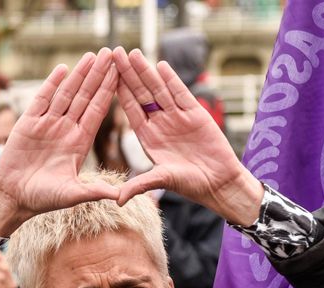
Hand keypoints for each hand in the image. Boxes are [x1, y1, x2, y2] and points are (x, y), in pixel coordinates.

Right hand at [0, 48, 119, 236]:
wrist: (14, 198)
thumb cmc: (43, 199)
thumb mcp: (72, 195)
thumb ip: (94, 191)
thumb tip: (120, 196)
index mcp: (80, 142)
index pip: (98, 111)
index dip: (109, 91)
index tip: (122, 73)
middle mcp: (66, 129)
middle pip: (85, 96)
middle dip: (98, 75)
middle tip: (112, 54)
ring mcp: (48, 124)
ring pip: (66, 94)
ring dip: (79, 75)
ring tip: (93, 56)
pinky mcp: (28, 123)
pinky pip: (42, 99)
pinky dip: (52, 84)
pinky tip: (63, 69)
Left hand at [113, 47, 262, 224]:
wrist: (219, 182)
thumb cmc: (190, 184)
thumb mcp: (160, 181)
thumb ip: (139, 185)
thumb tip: (118, 199)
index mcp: (147, 137)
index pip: (129, 109)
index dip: (118, 92)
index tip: (104, 75)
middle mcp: (159, 124)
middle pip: (141, 94)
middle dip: (127, 74)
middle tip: (114, 53)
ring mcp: (177, 117)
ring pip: (158, 90)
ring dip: (146, 71)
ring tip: (132, 53)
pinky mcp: (195, 115)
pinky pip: (180, 94)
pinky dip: (171, 80)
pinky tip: (160, 65)